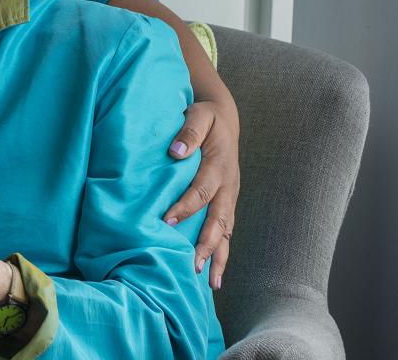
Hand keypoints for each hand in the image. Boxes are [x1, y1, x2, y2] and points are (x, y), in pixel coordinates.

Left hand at [163, 96, 240, 289]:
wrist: (224, 120)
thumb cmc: (206, 118)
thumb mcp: (199, 115)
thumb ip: (189, 131)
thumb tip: (174, 151)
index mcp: (220, 165)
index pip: (202, 190)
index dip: (186, 206)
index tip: (167, 221)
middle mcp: (228, 186)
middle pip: (219, 220)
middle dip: (207, 244)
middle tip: (192, 265)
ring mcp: (230, 198)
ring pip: (226, 232)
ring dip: (218, 256)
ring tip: (210, 283)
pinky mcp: (228, 205)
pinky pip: (226, 233)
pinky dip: (222, 254)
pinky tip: (214, 276)